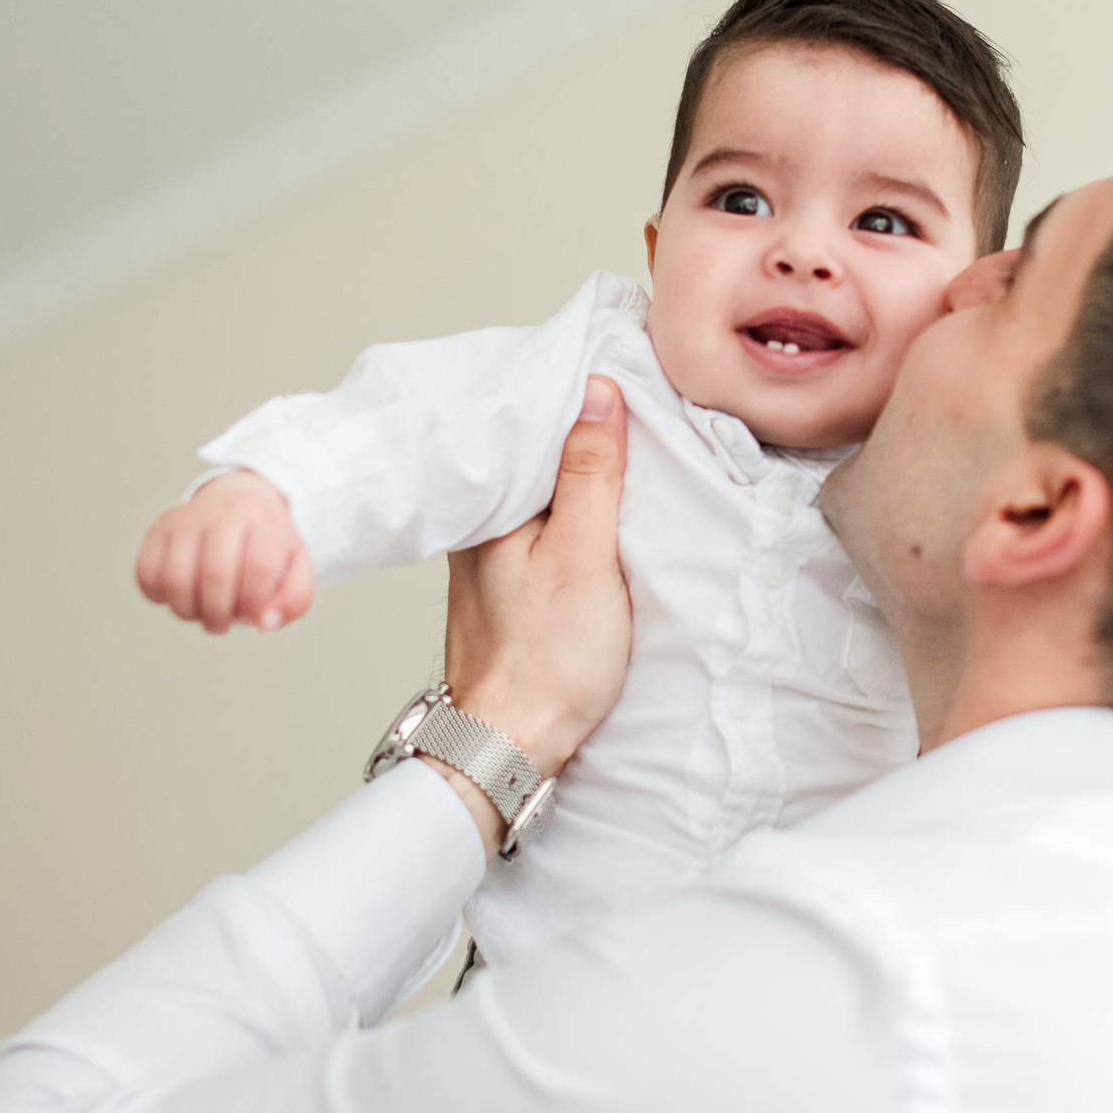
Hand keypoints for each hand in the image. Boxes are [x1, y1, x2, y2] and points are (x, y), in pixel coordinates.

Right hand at [134, 470, 315, 634]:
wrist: (238, 503)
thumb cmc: (267, 546)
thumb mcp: (296, 567)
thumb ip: (294, 600)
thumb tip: (264, 624)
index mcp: (264, 521)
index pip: (259, 566)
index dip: (254, 603)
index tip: (253, 613)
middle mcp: (224, 512)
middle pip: (216, 575)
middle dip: (219, 614)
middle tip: (222, 625)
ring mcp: (186, 517)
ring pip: (176, 579)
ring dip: (187, 612)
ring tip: (201, 614)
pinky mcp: (158, 527)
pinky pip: (146, 573)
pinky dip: (159, 597)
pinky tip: (179, 597)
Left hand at [428, 376, 633, 848]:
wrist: (512, 745)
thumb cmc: (545, 661)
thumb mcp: (583, 555)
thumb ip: (590, 474)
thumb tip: (597, 392)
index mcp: (485, 507)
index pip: (527, 424)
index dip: (572, 393)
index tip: (618, 367)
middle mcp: (478, 524)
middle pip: (533, 454)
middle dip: (578, 429)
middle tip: (634, 398)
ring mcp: (492, 555)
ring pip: (540, 491)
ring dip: (579, 471)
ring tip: (626, 444)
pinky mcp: (511, 585)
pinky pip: (545, 525)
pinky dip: (576, 510)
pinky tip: (605, 509)